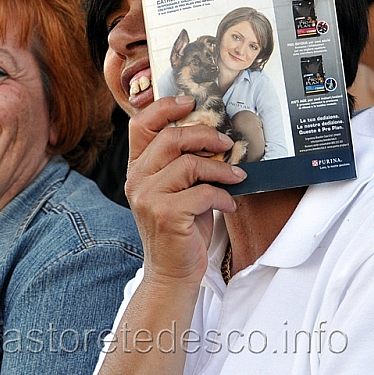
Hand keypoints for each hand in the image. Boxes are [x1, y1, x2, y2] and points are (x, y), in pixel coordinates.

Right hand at [125, 96, 246, 285]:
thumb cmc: (180, 227)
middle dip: (205, 136)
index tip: (191, 103)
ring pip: (190, 164)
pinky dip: (223, 196)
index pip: (141, 125)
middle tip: (226, 144)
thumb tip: (216, 136)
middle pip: (170, 138)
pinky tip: (229, 205)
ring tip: (236, 178)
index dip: (165, 107)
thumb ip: (184, 162)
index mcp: (138, 168)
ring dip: (221, 170)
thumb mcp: (178, 189)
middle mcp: (137, 179)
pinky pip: (203, 192)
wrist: (173, 271)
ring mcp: (148, 197)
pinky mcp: (166, 214)